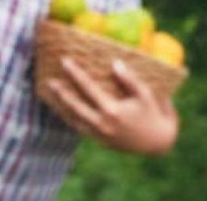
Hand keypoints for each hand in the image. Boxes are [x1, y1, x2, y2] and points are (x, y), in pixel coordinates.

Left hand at [45, 57, 178, 155]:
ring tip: (49, 93)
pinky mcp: (98, 140)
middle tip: (49, 79)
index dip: (75, 74)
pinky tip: (61, 109)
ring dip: (60, 106)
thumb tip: (115, 63)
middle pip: (74, 105)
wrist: (158, 144)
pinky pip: (78, 127)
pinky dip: (68, 118)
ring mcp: (98, 134)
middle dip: (61, 92)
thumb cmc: (154, 115)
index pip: (88, 88)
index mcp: (112, 110)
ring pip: (73, 118)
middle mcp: (102, 123)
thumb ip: (130, 80)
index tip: (65, 61)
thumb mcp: (146, 95)